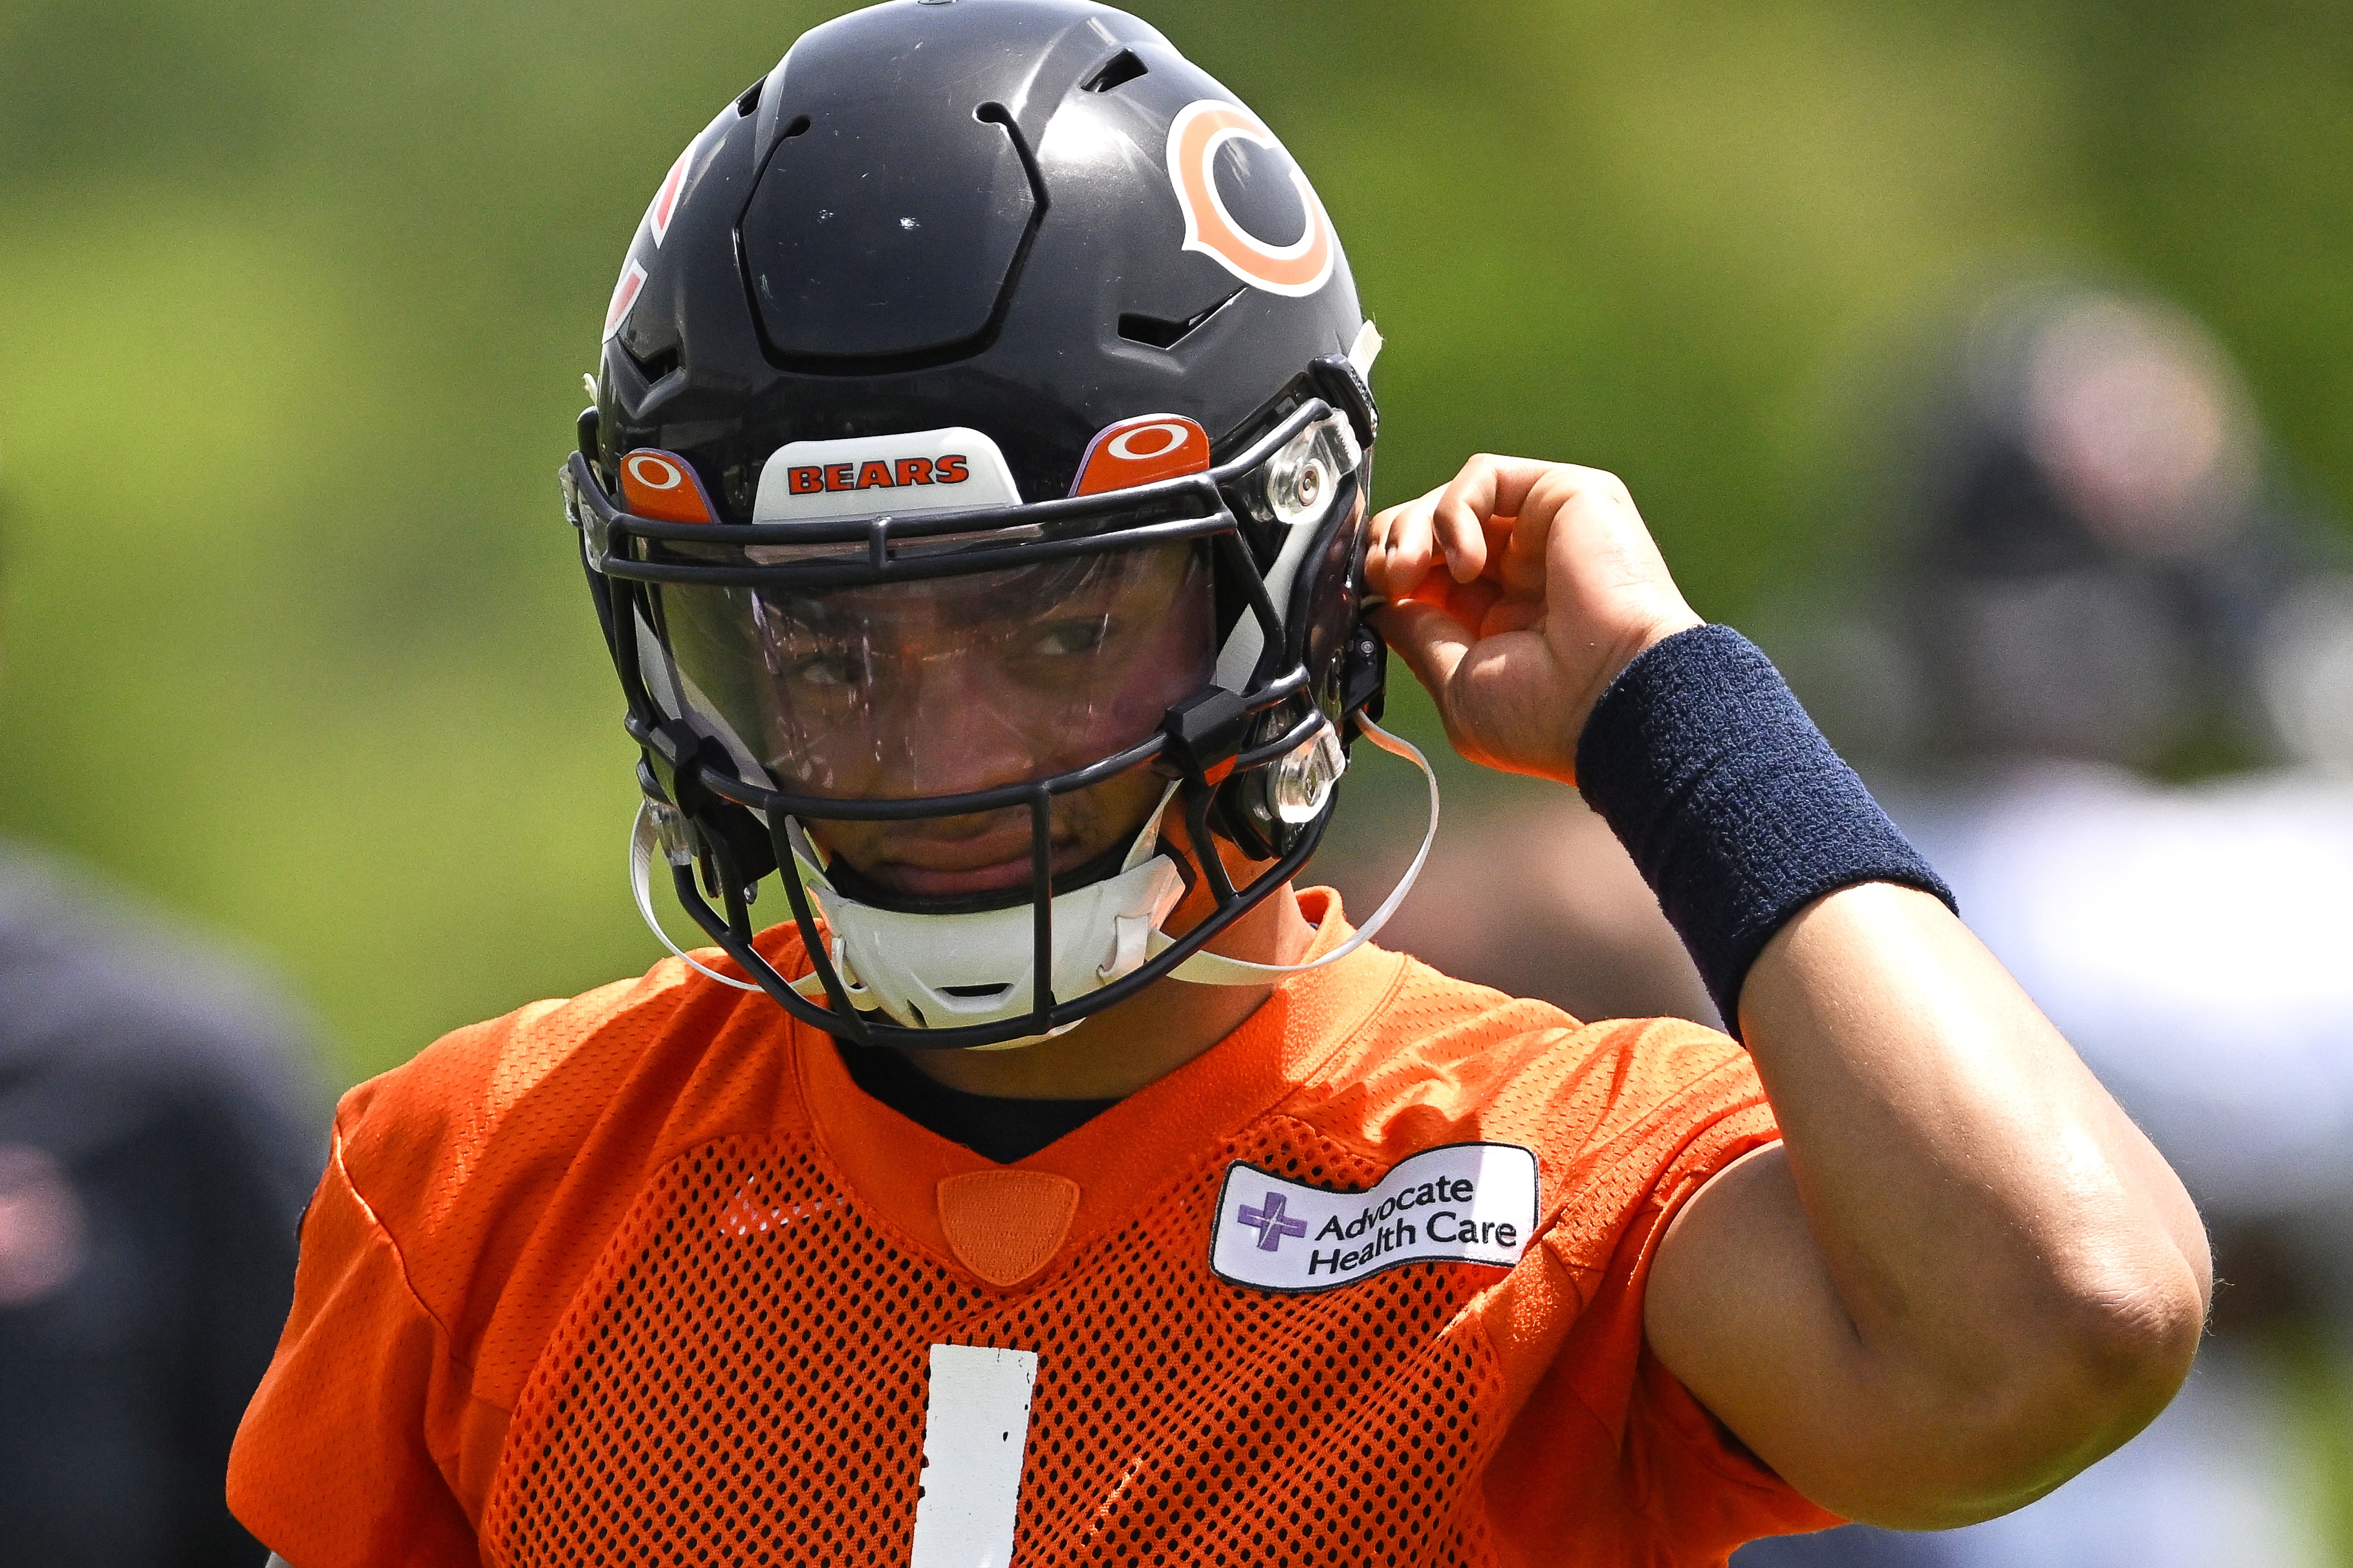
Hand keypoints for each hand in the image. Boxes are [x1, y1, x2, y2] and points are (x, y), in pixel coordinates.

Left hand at [1366, 455, 1702, 782]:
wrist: (1617, 700)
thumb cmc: (1550, 715)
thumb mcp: (1458, 685)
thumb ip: (1418, 636)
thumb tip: (1382, 604)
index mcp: (1497, 621)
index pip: (1424, 575)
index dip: (1385, 576)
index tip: (1370, 597)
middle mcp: (1520, 573)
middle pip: (1430, 530)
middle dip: (1390, 547)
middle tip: (1384, 579)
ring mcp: (1543, 533)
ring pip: (1451, 499)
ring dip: (1412, 529)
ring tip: (1410, 572)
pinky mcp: (1566, 496)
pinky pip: (1483, 477)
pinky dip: (1453, 510)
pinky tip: (1464, 559)